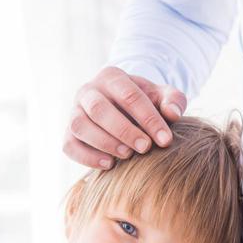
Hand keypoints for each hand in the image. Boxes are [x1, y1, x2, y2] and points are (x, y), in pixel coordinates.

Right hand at [63, 67, 186, 168]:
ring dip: (104, 142)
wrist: (123, 112)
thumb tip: (173, 114)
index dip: (148, 118)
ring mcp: (74, 112)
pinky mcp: (68, 134)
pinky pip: (70, 146)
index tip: (165, 140)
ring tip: (127, 156)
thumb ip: (174, 101)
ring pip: (80, 126)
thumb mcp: (162, 97)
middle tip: (145, 148)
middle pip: (99, 109)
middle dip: (124, 130)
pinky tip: (110, 165)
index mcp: (111, 77)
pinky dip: (87, 157)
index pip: (129, 95)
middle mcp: (88, 91)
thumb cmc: (146, 104)